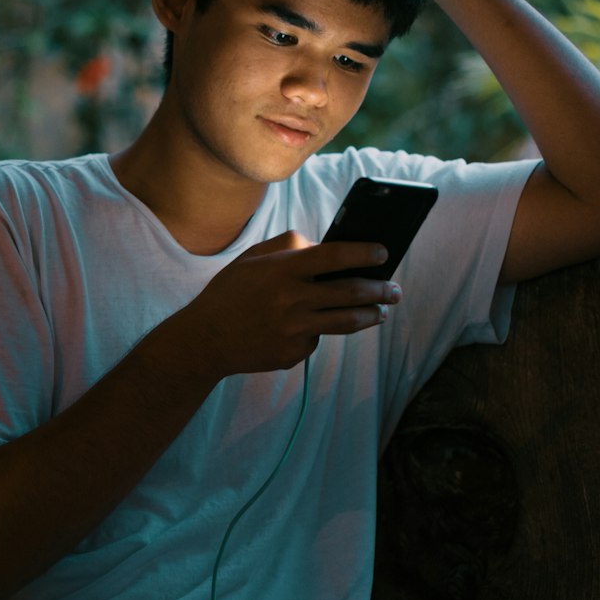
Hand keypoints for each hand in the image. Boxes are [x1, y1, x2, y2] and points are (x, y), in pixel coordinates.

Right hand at [176, 230, 402, 378]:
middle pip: (349, 292)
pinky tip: (307, 328)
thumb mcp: (253, 259)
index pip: (333, 256)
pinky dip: (318, 331)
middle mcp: (291, 299)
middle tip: (395, 290)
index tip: (384, 252)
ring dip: (369, 315)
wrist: (204, 340)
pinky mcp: (293, 353)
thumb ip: (289, 246)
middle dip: (380, 290)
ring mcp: (293, 330)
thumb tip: (325, 247)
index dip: (363, 253)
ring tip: (380, 312)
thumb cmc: (231, 292)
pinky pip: (316, 339)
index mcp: (282, 269)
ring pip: (345, 322)